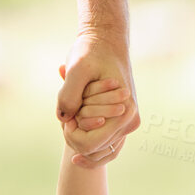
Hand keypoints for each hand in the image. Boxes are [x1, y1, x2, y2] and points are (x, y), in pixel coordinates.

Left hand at [57, 30, 138, 158]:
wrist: (106, 43)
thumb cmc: (92, 52)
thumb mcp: (76, 69)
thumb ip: (69, 94)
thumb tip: (64, 119)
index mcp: (124, 113)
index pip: (89, 145)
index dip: (70, 132)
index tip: (67, 112)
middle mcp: (129, 123)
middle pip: (91, 150)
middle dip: (74, 134)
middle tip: (69, 110)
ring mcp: (126, 125)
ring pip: (96, 151)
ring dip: (79, 135)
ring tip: (73, 114)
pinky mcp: (120, 123)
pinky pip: (103, 147)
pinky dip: (85, 143)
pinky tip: (73, 128)